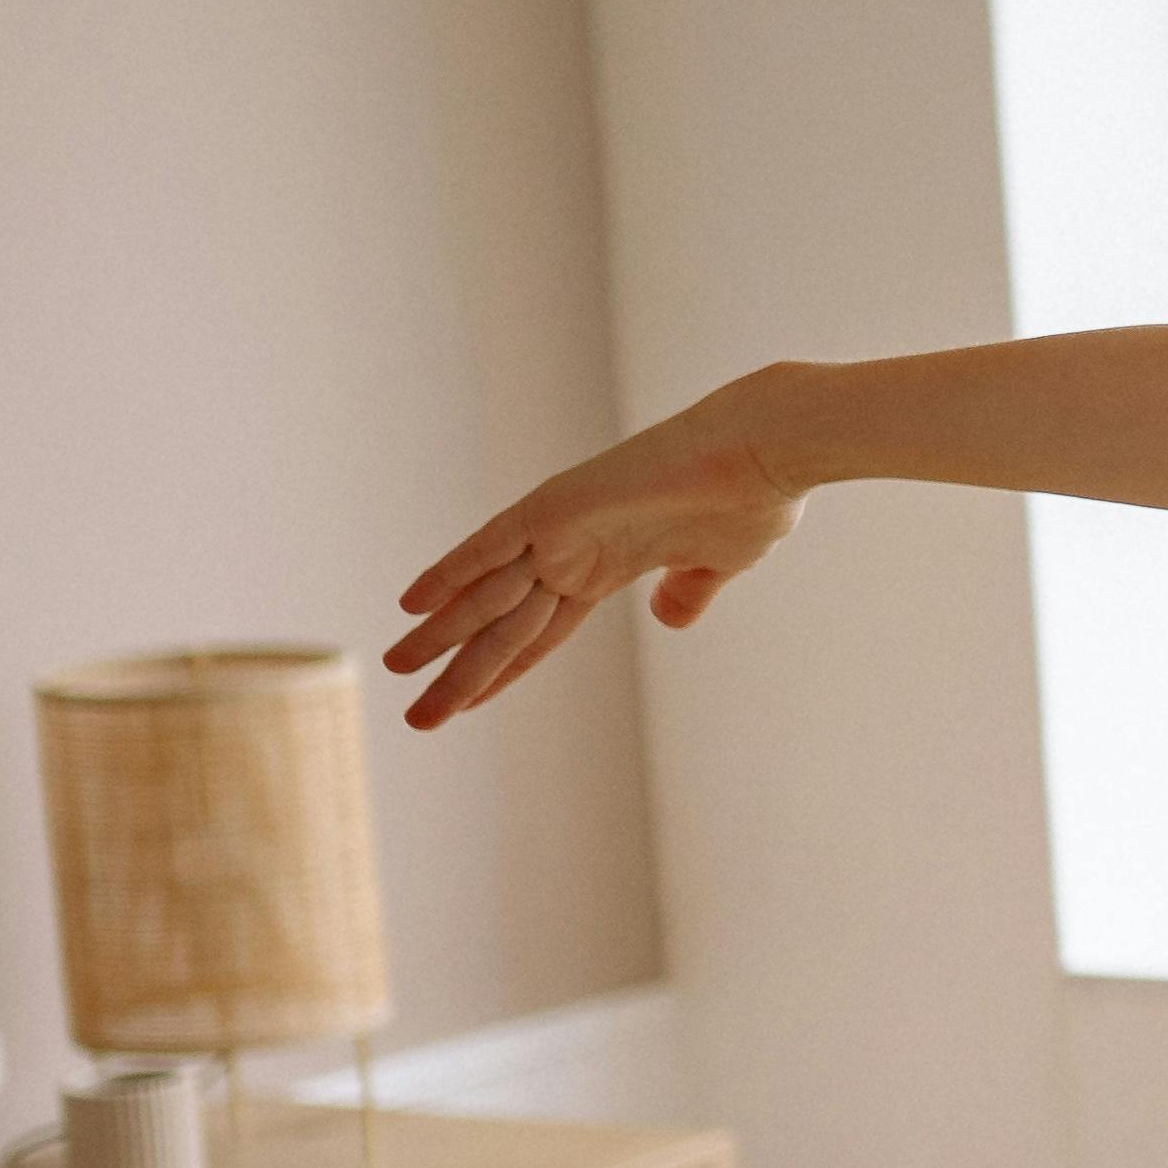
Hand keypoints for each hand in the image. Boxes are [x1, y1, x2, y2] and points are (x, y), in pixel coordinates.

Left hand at [384, 378, 808, 727]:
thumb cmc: (756, 499)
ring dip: (441, 637)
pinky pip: (491, 545)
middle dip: (461, 673)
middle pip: (504, 625)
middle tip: (417, 718)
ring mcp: (564, 528)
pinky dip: (451, 571)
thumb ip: (688, 592)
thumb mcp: (719, 564)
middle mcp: (576, 549)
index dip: (505, 670)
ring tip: (397, 671)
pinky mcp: (559, 507)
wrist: (770, 449)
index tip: (468, 704)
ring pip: (488, 595)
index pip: (542, 631)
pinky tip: (411, 604)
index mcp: (611, 565)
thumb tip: (668, 620)